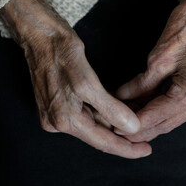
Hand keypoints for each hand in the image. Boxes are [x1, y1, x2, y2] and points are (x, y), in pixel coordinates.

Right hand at [0, 0, 151, 157]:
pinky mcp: (59, 102)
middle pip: (98, 135)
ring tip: (137, 122)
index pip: (102, 142)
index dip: (127, 148)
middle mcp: (58, 121)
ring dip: (114, 124)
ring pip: (94, 124)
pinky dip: (103, 113)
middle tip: (147, 137)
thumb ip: (110, 108)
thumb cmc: (60, 52)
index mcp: (64, 120)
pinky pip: (86, 114)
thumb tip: (131, 128)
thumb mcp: (87, 82)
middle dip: (123, 136)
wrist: (39, 34)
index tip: (146, 150)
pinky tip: (119, 110)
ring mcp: (56, 113)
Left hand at [116, 0, 185, 141]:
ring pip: (174, 119)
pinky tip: (147, 108)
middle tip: (118, 129)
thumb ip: (141, 84)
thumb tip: (122, 97)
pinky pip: (183, 109)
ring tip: (128, 118)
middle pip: (166, 124)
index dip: (132, 124)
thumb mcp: (159, 58)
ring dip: (152, 120)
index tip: (115, 128)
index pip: (155, 117)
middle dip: (141, 128)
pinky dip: (164, 110)